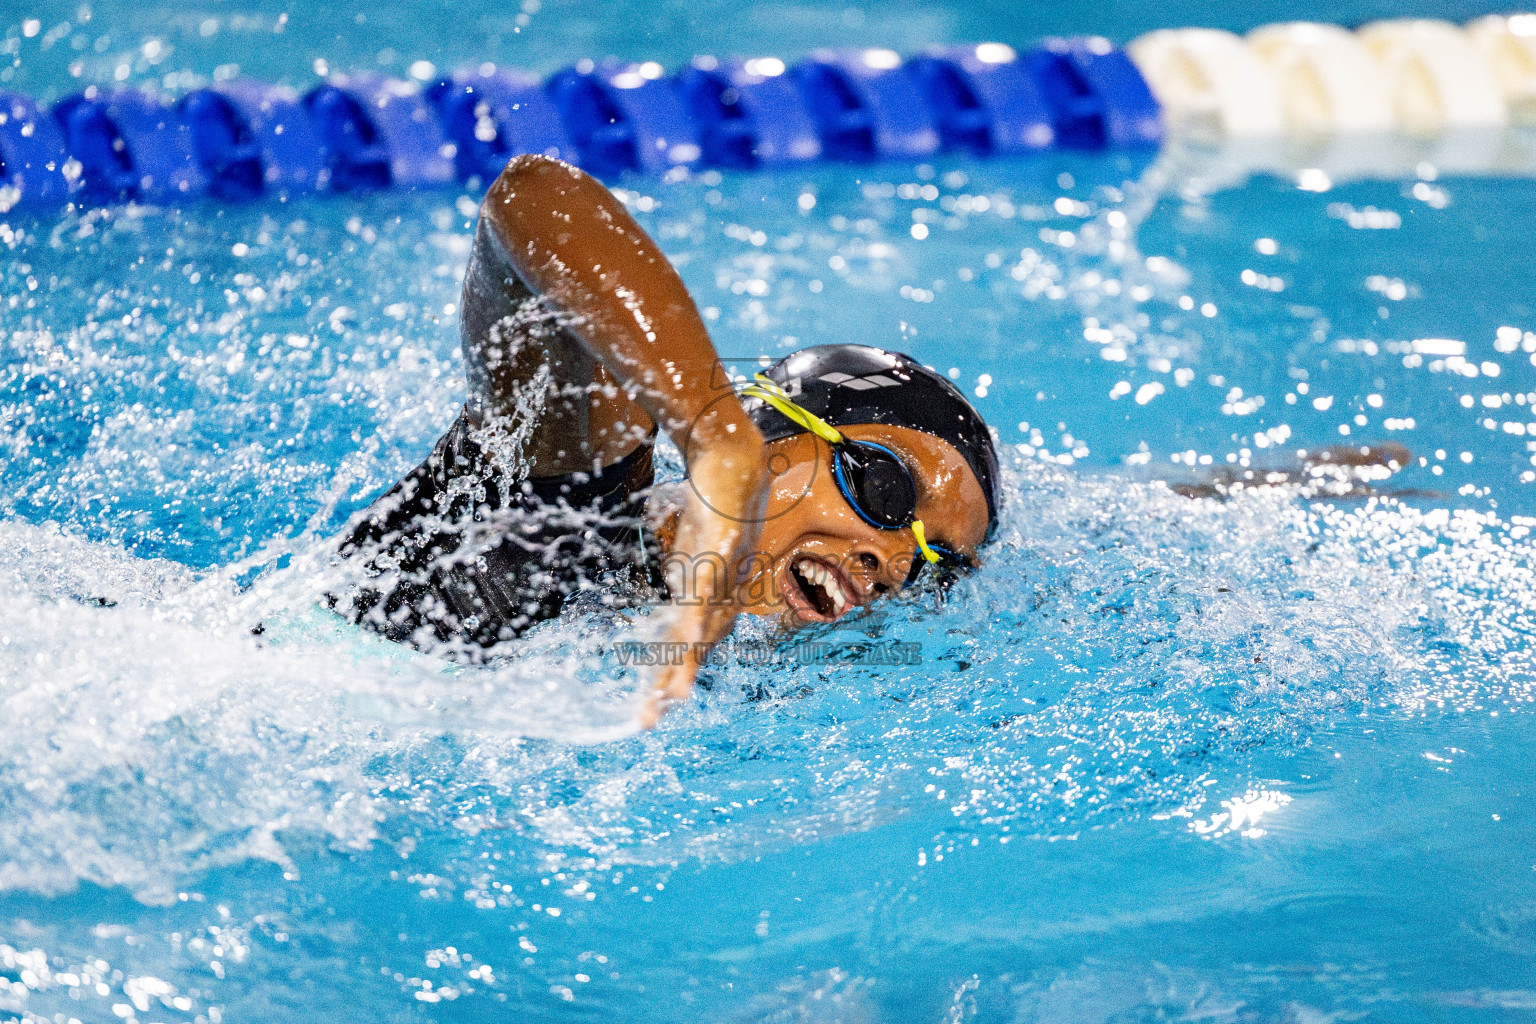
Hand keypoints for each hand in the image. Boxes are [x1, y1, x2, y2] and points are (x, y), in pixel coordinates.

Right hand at [639, 437, 768, 728]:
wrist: (735, 456)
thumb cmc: (715, 502)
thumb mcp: (695, 546)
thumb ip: (686, 571)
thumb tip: (677, 589)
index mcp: (709, 593)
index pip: (690, 643)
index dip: (671, 674)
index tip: (650, 710)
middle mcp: (719, 587)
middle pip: (696, 642)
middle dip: (673, 679)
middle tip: (652, 717)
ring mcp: (723, 566)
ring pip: (704, 617)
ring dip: (688, 655)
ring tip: (674, 690)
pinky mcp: (724, 538)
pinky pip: (712, 573)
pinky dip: (701, 601)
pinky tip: (693, 623)